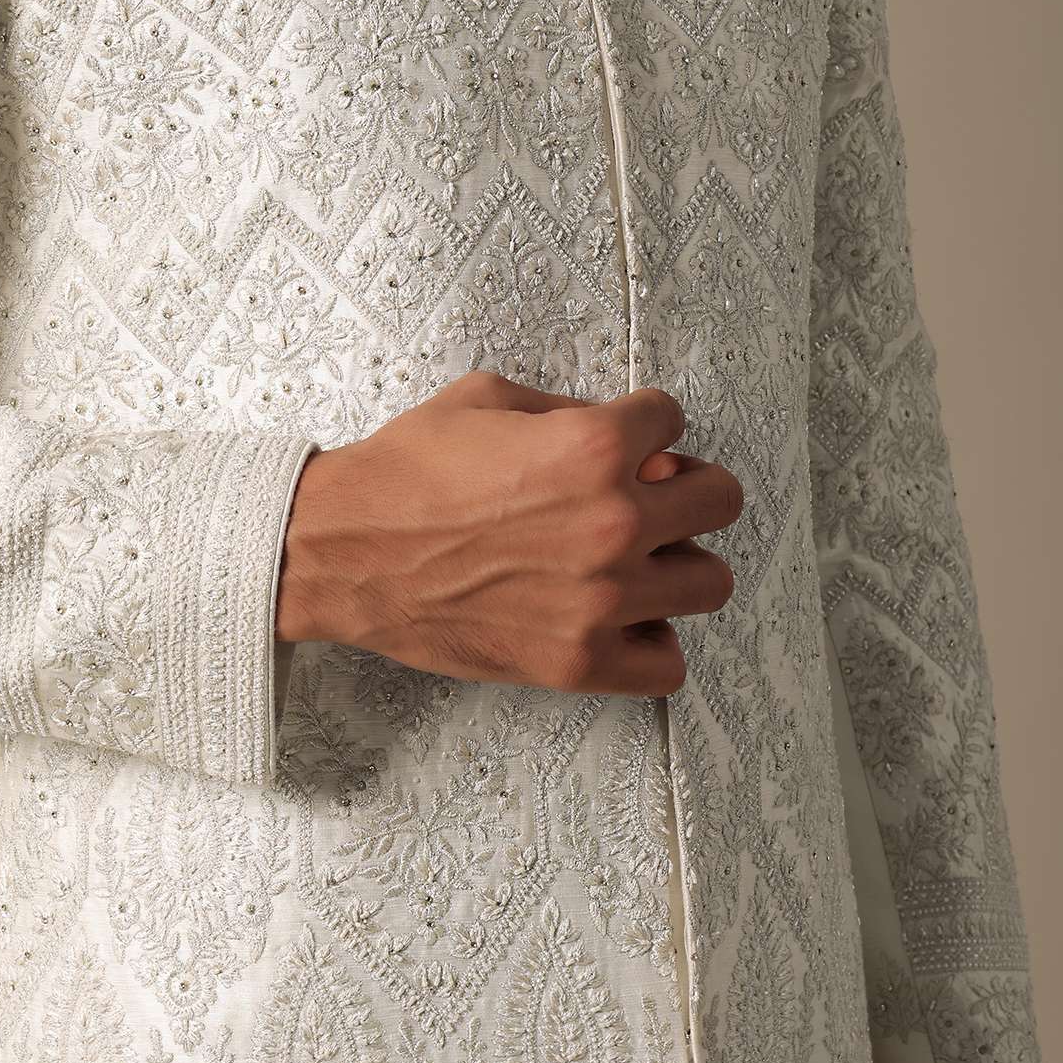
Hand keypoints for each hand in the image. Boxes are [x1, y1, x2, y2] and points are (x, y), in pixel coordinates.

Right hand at [274, 370, 743, 696]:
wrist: (341, 550)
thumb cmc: (406, 469)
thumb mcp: (488, 397)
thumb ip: (570, 411)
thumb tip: (630, 441)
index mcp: (594, 446)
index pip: (676, 418)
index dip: (644, 424)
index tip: (620, 442)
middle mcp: (613, 522)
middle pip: (721, 499)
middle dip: (685, 489)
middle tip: (646, 499)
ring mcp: (602, 598)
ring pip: (710, 582)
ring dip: (678, 565)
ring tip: (635, 564)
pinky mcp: (578, 661)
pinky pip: (668, 665)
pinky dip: (651, 643)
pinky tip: (617, 621)